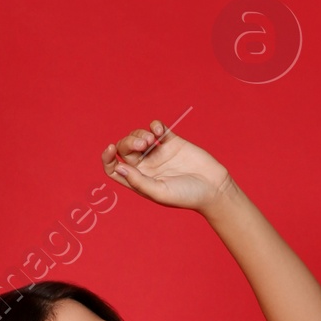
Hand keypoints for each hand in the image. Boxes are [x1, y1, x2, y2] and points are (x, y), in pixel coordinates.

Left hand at [102, 122, 230, 211]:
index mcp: (138, 181)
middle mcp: (145, 166)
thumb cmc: (186, 196)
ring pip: (138, 136)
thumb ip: (139, 181)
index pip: (114, 169)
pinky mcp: (172, 142)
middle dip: (129, 142)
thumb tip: (119, 168)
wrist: (213, 187)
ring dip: (140, 133)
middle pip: (125, 149)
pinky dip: (154, 125)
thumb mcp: (159, 192)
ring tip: (152, 139)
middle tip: (143, 144)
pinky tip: (159, 130)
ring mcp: (158, 153)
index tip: (110, 148)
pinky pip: (157, 128)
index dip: (107, 158)